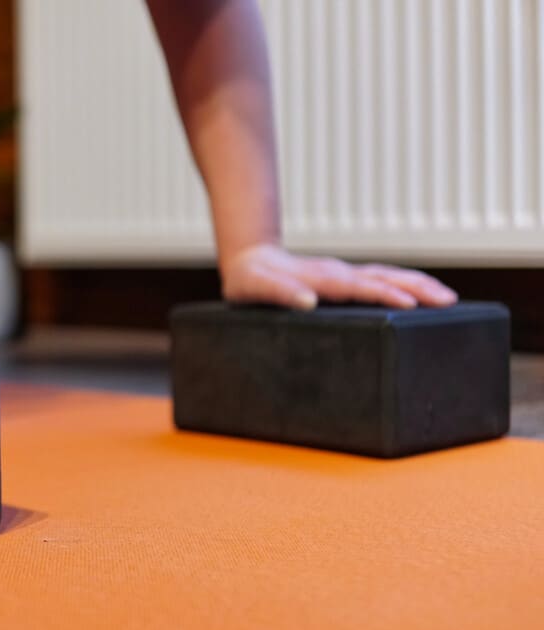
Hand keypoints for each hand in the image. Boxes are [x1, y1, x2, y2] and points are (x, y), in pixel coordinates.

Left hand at [221, 244, 457, 309]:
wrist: (249, 260)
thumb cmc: (250, 280)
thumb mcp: (254, 287)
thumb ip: (278, 292)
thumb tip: (307, 301)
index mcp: (320, 278)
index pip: (358, 287)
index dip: (383, 294)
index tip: (409, 303)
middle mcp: (337, 273)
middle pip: (383, 276)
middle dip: (416, 287)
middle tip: (447, 301)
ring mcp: (343, 274)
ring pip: (387, 275)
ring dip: (417, 284)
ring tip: (447, 298)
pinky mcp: (344, 279)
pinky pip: (380, 279)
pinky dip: (405, 285)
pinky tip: (421, 295)